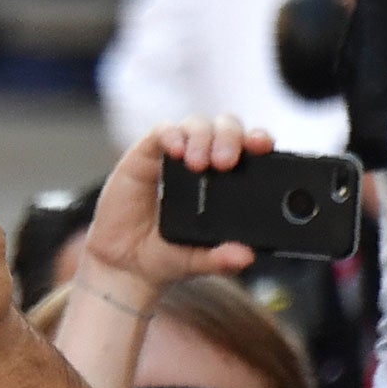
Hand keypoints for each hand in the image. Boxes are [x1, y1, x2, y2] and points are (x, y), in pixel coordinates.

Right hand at [81, 115, 266, 309]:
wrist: (123, 263)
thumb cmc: (165, 255)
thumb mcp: (197, 261)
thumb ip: (221, 259)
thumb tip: (246, 257)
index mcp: (225, 181)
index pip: (249, 148)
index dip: (258, 139)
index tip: (263, 146)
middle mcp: (203, 161)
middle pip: (227, 127)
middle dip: (231, 137)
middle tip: (226, 163)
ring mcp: (173, 157)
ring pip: (197, 124)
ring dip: (203, 137)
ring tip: (198, 164)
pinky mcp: (144, 155)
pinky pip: (162, 131)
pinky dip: (172, 135)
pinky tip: (175, 152)